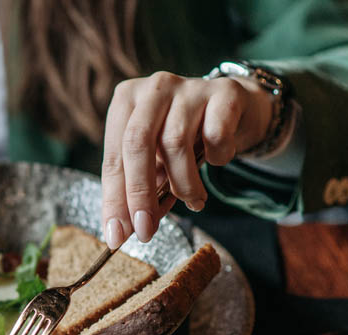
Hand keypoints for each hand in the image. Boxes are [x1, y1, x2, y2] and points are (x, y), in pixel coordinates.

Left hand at [101, 71, 273, 248]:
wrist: (235, 108)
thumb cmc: (185, 138)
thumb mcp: (157, 162)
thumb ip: (141, 190)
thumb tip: (129, 230)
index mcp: (125, 102)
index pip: (113, 158)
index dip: (113, 200)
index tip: (116, 235)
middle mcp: (153, 88)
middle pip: (137, 145)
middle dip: (140, 195)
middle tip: (146, 230)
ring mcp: (188, 86)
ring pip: (175, 143)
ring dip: (183, 184)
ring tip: (193, 200)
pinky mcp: (224, 91)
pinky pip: (216, 134)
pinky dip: (217, 158)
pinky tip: (217, 160)